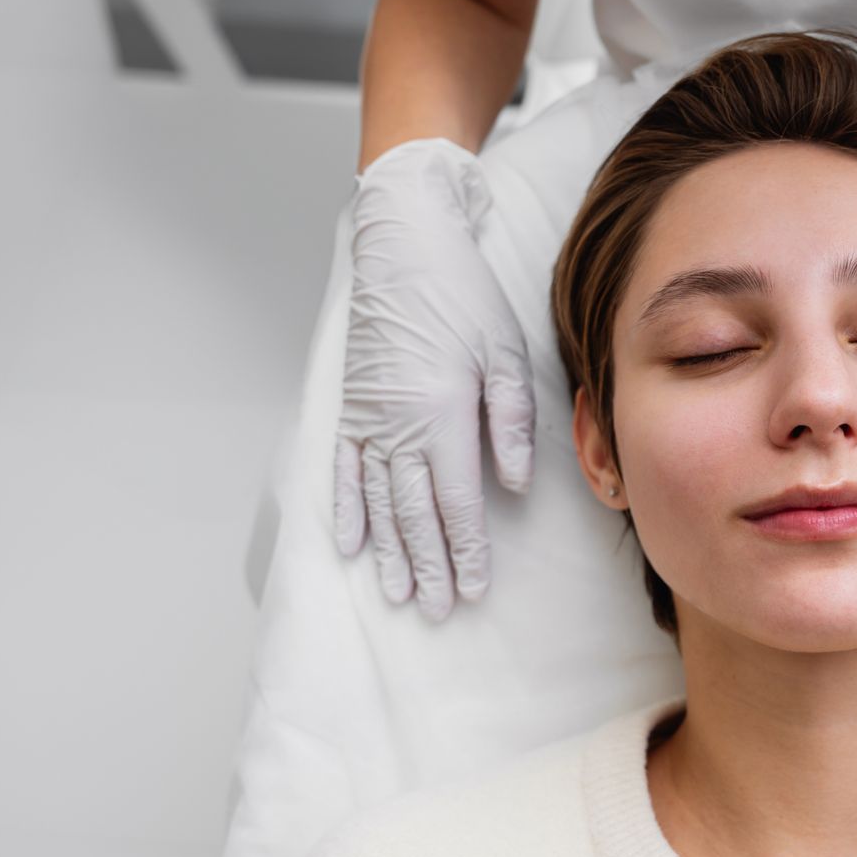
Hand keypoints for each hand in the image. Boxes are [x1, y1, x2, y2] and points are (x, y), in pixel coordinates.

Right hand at [334, 138, 535, 621]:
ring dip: (389, 551)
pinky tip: (351, 545)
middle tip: (439, 609)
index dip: (466, 550)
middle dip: (429, 566)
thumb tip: (513, 484)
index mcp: (442, 414)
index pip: (456, 501)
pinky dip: (345, 510)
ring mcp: (368, 418)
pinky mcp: (350, 406)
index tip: (473, 588)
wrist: (403, 247)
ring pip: (377, 501)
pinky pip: (342, 469)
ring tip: (399, 593)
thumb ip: (510, 422)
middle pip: (414, 514)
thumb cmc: (462, 294)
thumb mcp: (505, 352)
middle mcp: (399, 425)